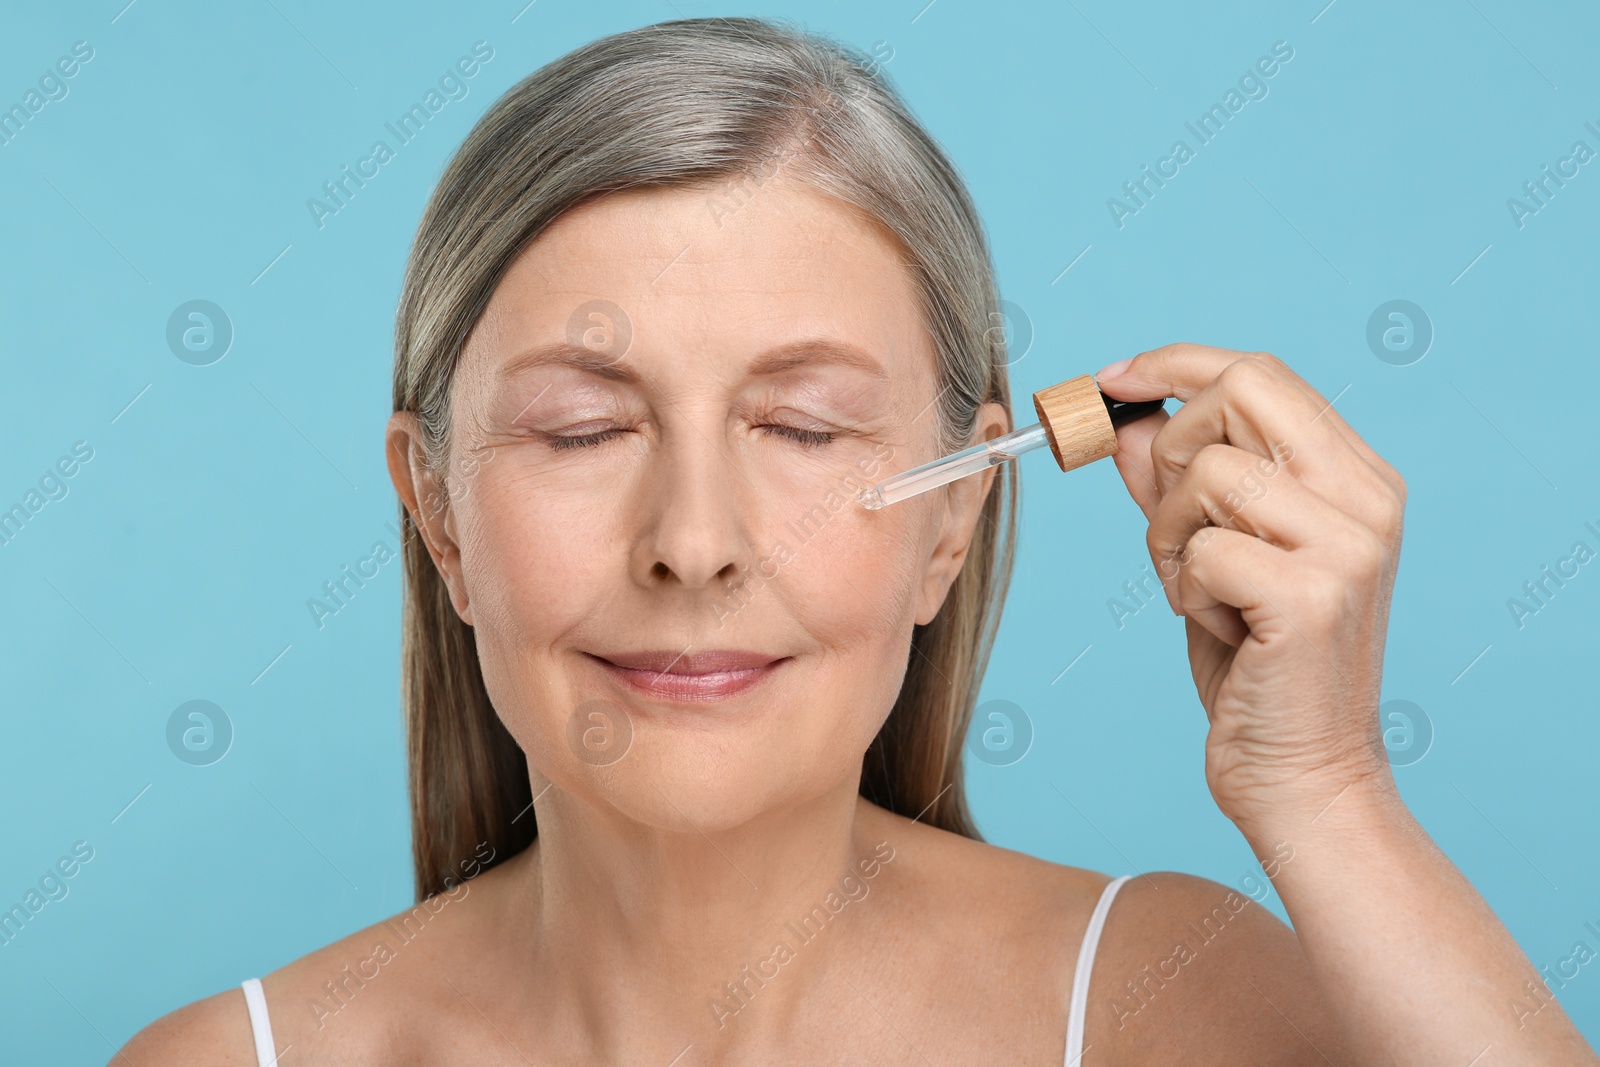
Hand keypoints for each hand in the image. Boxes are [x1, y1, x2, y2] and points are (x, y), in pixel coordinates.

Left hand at [1096, 344, 1407, 836]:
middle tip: (1171, 525)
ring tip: (1199, 593)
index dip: (1174, 364)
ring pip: (1205, 474)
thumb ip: (1173, 485)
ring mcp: (1348, 544)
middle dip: (1169, 449)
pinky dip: (1183, 588)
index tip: (1110, 382)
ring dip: (1169, 536)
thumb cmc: (1258, 667)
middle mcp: (1367, 498)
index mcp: (1356, 477)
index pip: (1260, 373)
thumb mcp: (1207, 556)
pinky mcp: (1312, 596)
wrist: (1303, 777)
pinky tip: (1220, 629)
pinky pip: (1198, 548)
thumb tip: (1127, 420)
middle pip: (1235, 394)